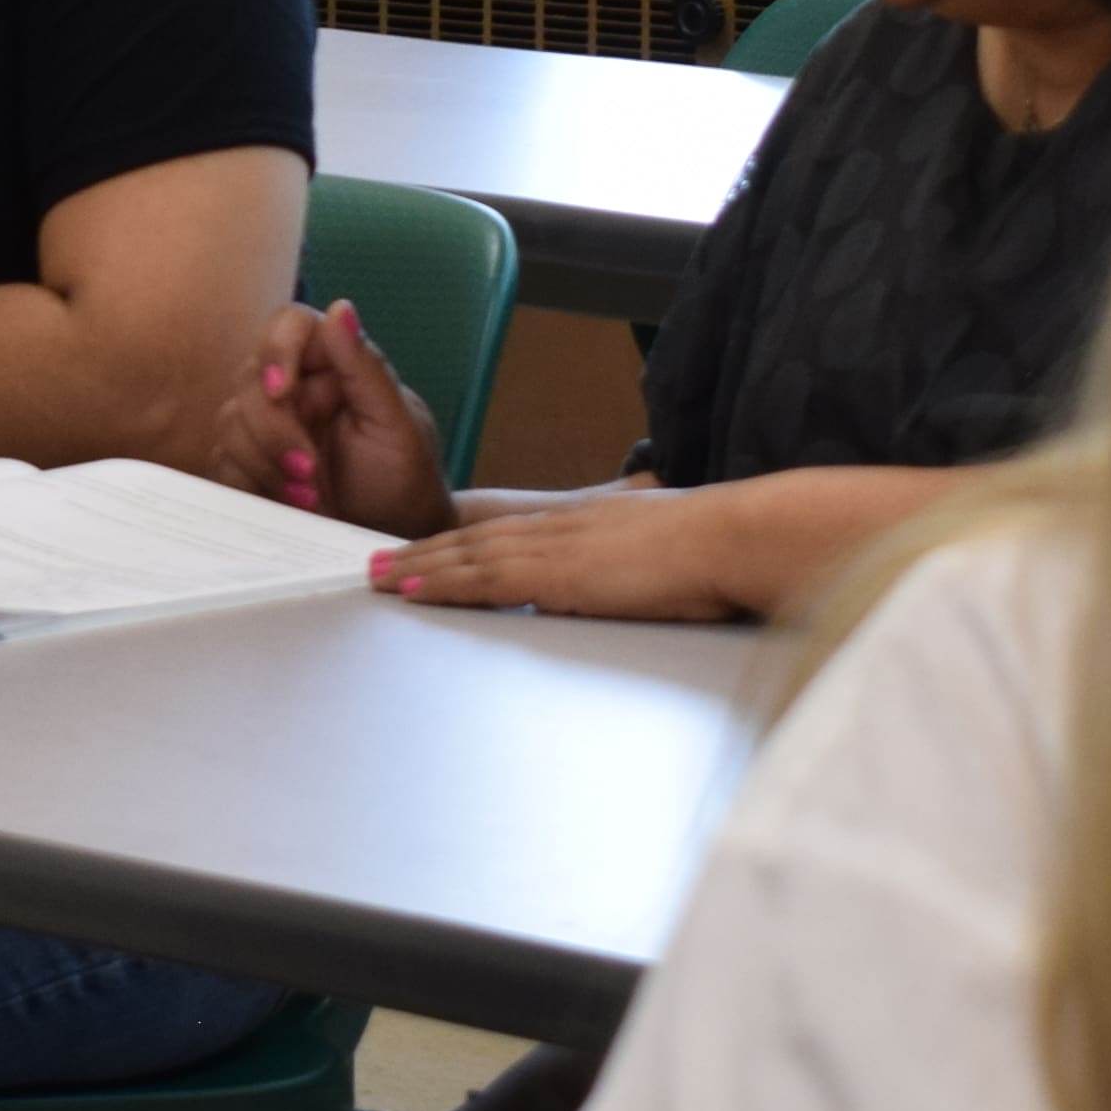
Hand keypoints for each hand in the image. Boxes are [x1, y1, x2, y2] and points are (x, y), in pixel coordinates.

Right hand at [220, 299, 454, 536]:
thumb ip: (366, 368)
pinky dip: (251, 487)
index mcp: (332, 363)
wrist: (393, 539)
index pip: (288, 325)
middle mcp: (294, 388)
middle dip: (274, 431)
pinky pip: (223, 466)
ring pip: (230, 423)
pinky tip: (286, 509)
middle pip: (249, 379)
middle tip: (309, 472)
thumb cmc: (405, 479)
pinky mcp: (249, 467)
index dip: (275, 350)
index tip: (283, 392)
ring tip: (310, 499)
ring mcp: (266, 428)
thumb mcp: (395, 425)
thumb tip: (341, 308)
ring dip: (264, 464)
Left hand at [364, 484, 750, 623]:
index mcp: (584, 521)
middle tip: (377, 564)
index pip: (507, 531)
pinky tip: (413, 590)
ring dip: (419, 566)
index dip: (461, 541)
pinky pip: (484, 578)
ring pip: (468, 555)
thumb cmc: (714, 551)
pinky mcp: (557, 572)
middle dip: (423, 552)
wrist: (733, 538)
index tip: (427, 550)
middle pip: (475, 537)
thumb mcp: (658, 555)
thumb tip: (619, 583)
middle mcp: (560, 524)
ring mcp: (555, 546)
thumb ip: (628, 567)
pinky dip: (442, 583)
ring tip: (378, 578)